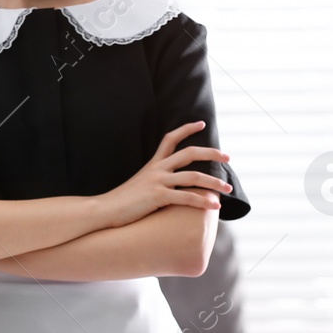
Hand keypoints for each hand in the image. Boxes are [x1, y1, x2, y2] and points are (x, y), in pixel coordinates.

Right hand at [100, 120, 233, 226]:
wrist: (104, 209)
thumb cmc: (123, 200)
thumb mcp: (140, 184)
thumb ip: (155, 180)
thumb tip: (170, 185)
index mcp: (153, 164)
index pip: (170, 139)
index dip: (187, 129)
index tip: (202, 124)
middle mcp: (157, 169)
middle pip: (189, 153)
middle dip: (212, 153)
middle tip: (228, 157)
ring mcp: (157, 181)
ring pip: (193, 176)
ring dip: (214, 181)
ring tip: (228, 188)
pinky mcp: (158, 196)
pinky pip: (187, 197)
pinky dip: (204, 201)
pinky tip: (215, 205)